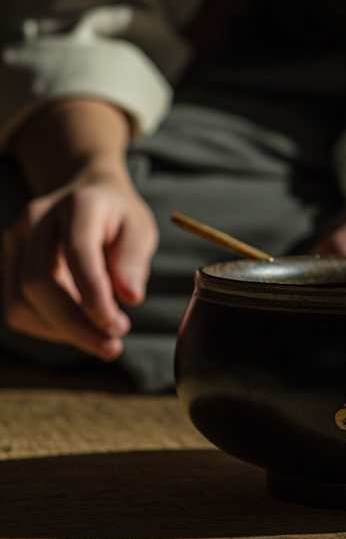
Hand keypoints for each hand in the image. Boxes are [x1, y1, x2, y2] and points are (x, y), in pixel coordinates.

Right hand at [2, 167, 157, 359]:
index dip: (94, 294)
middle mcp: (36, 219)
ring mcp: (14, 240)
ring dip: (62, 331)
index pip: (78, 252)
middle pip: (39, 282)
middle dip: (75, 325)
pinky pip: (18, 308)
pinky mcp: (6, 263)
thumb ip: (134, 259)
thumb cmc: (117, 216)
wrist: (85, 193)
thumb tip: (131, 298)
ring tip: (102, 336)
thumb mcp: (140, 228)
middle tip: (112, 345)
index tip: (117, 326)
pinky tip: (78, 325)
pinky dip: (49, 327)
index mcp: (78, 204)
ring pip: (22, 302)